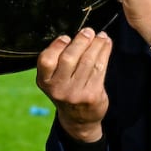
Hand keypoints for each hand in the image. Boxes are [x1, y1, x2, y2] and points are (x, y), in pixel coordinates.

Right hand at [35, 28, 110, 142]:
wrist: (78, 119)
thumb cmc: (66, 90)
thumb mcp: (53, 79)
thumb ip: (58, 60)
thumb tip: (76, 34)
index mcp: (44, 81)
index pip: (46, 60)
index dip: (56, 46)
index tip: (66, 37)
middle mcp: (58, 88)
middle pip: (69, 59)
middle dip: (80, 42)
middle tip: (88, 31)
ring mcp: (75, 93)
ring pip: (87, 62)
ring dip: (96, 45)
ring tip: (101, 36)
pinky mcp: (92, 95)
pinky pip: (100, 68)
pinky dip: (104, 53)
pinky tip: (106, 45)